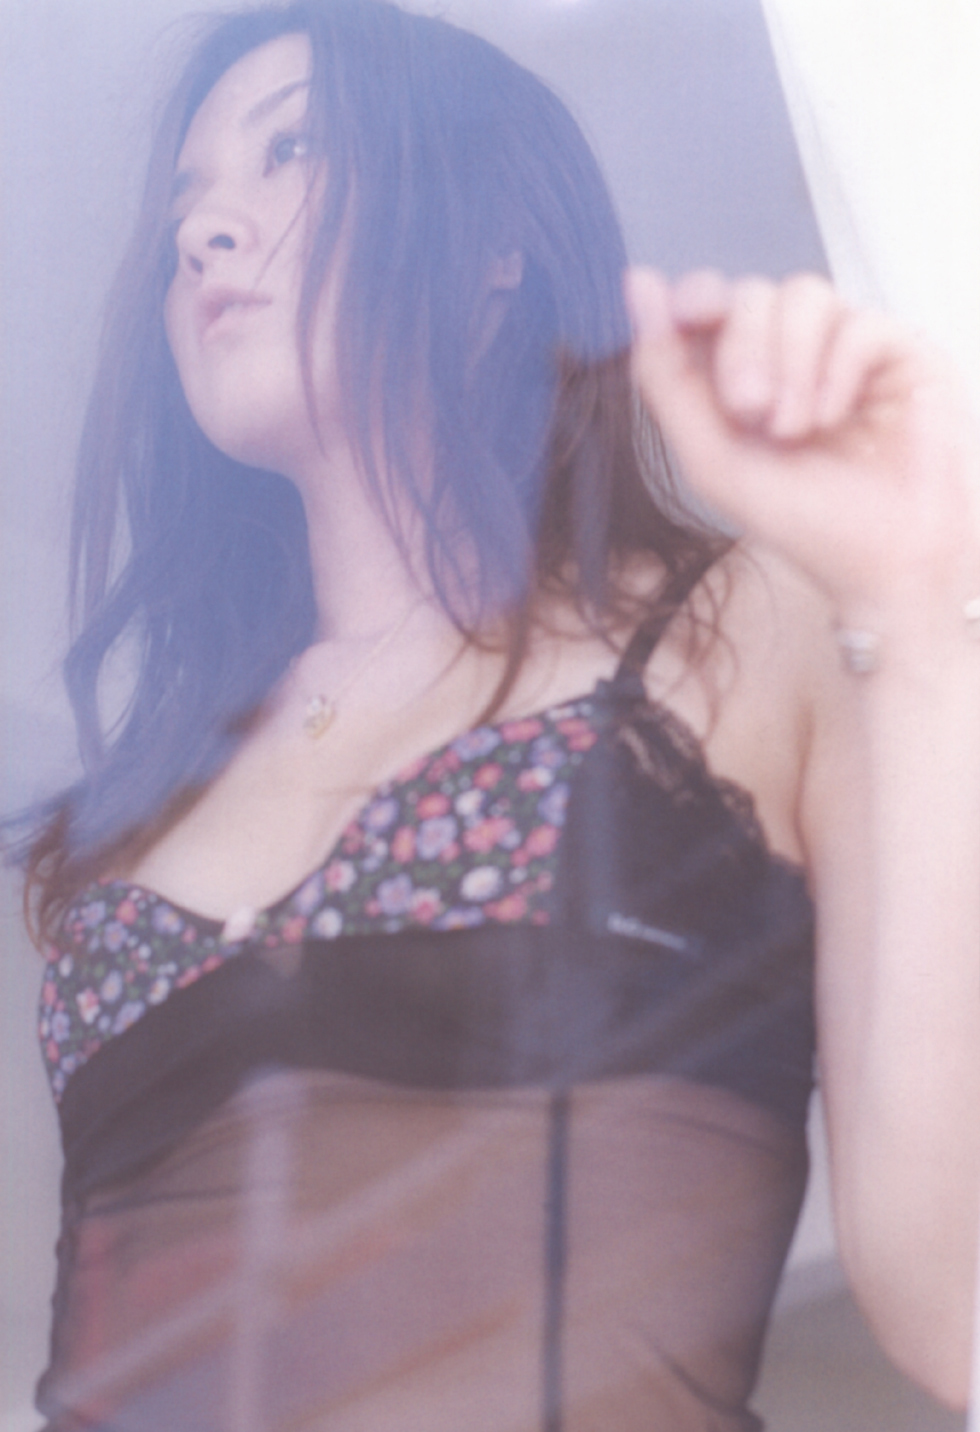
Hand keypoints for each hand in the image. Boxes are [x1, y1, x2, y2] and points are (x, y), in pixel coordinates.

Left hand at [627, 268, 979, 625]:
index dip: (694, 298)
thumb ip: (666, 375)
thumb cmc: (801, 519)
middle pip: (751, 294)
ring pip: (804, 294)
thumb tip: (638, 281)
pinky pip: (860, 323)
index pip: (710, 300)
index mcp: (742, 371)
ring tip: (795, 429)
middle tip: (750, 410)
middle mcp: (794, 351)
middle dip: (741, 349)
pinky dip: (838, 371)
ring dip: (789, 362)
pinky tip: (837, 419)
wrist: (880, 563)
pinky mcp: (903, 351)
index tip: (687, 318)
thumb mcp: (711, 456)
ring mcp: (848, 346)